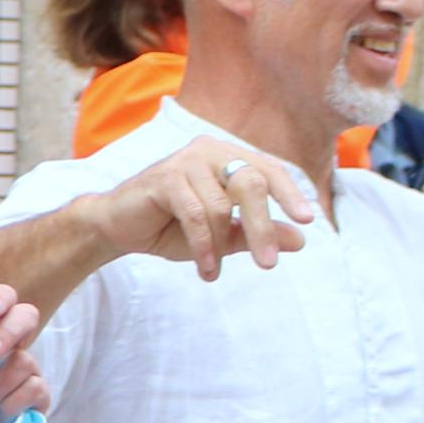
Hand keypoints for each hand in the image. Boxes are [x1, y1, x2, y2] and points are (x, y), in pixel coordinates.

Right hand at [91, 130, 316, 281]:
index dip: (289, 193)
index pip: (269, 170)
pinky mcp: (164, 178)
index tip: (308, 221)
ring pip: (222, 205)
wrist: (115, 227)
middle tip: (268, 263)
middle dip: (262, 227)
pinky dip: (203, 245)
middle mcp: (209, 151)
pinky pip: (196, 215)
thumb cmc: (170, 226)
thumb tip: (301, 240)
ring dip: (220, 246)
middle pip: (252, 183)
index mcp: (227, 157)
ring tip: (213, 271)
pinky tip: (205, 268)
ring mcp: (186, 161)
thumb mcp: (221, 235)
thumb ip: (255, 232)